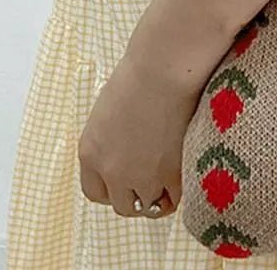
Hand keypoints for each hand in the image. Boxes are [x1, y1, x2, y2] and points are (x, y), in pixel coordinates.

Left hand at [78, 50, 203, 218]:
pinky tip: (186, 176)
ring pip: (148, 205)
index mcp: (91, 152)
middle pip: (121, 204)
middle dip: (135, 194)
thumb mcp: (110, 107)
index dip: (112, 189)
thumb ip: (112, 134)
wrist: (164, 70)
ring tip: (172, 179)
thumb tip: (127, 140)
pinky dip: (179, 192)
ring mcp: (142, 176)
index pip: (94, 191)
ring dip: (158, 195)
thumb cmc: (139, 73)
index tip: (125, 181)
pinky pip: (174, 198)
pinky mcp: (171, 173)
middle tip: (151, 179)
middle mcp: (112, 171)